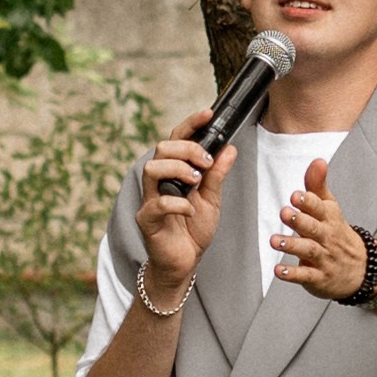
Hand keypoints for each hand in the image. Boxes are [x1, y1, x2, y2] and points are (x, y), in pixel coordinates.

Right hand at [134, 110, 235, 294]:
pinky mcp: (147, 219)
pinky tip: (191, 210)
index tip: (208, 114)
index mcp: (173, 172)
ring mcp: (150, 199)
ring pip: (151, 169)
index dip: (190, 124)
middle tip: (207, 163)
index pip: (176, 139)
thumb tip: (230, 148)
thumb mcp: (212, 199)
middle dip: (187, 149)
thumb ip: (218, 175)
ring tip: (196, 182)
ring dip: (178, 170)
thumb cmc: (193, 230)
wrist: (185, 262)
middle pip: (161, 148)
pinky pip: (157, 204)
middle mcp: (158, 182)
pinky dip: (178, 204)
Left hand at [274, 157, 368, 300]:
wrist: (362, 269)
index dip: (308, 202)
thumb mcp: (330, 207)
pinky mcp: (319, 277)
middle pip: (314, 227)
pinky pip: (306, 276)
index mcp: (329, 218)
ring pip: (308, 250)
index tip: (296, 195)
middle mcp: (327, 237)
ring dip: (291, 245)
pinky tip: (279, 271)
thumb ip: (318, 185)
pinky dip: (292, 274)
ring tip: (275, 241)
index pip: (320, 207)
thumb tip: (317, 161)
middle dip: (299, 220)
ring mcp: (324, 258)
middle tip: (284, 213)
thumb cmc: (337, 234)